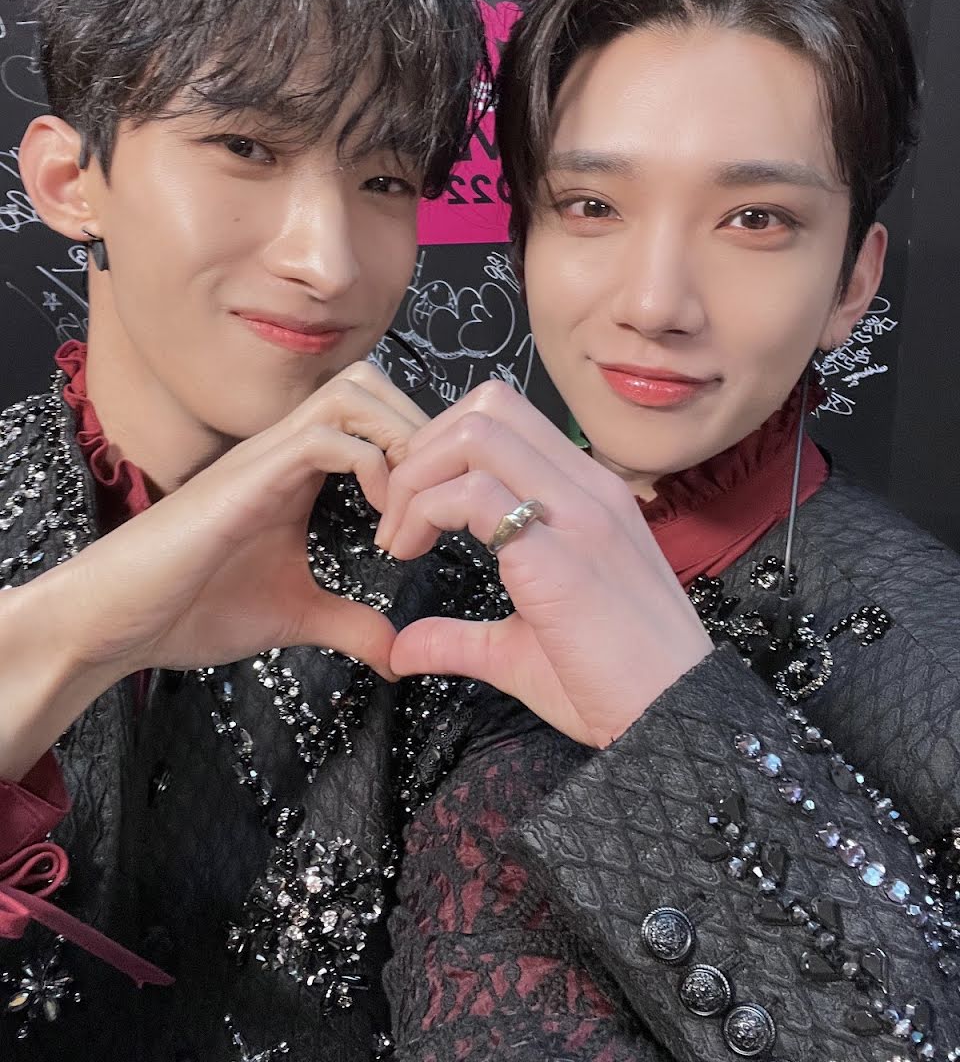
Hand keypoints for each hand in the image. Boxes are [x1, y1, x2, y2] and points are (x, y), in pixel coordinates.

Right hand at [64, 360, 429, 678]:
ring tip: (414, 507)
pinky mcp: (248, 477)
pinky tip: (383, 527)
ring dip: (399, 439)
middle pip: (369, 382)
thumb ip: (347, 623)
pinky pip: (326, 438)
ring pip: (351, 394)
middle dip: (420, 427)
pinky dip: (373, 470)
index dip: (419, 447)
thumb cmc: (189, 608)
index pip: (371, 413)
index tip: (439, 510)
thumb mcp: (293, 616)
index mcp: (296, 468)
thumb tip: (397, 654)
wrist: (114, 620)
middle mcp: (283, 447)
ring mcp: (264, 456)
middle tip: (438, 494)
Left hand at [376, 381, 713, 747]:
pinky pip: (474, 493)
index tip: (413, 506)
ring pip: (477, 432)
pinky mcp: (559, 552)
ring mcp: (578, 512)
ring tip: (399, 534)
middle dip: (424, 446)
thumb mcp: (520, 650)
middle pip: (489, 403)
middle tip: (395, 511)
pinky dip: (423, 511)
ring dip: (418, 474)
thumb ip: (460, 637)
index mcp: (588, 496)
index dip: (443, 447)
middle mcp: (588, 487)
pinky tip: (410, 553)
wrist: (673, 719)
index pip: (508, 418)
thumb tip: (402, 647)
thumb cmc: (614, 686)